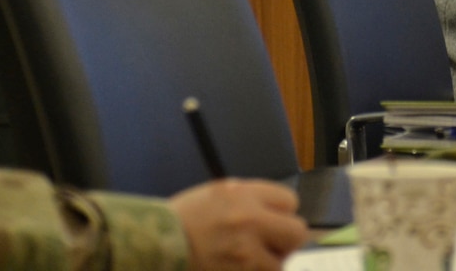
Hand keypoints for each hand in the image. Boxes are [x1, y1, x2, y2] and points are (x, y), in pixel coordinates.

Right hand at [169, 179, 308, 270]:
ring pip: (279, 263)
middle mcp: (250, 222)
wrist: (159, 244)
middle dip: (286, 239)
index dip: (282, 211)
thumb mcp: (220, 192)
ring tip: (248, 258)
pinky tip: (239, 267)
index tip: (272, 218)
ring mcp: (245, 254)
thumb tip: (281, 211)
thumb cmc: (188, 215)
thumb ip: (253, 198)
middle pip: (296, 232)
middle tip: (271, 242)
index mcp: (245, 195)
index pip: (290, 201)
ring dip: (268, 262)